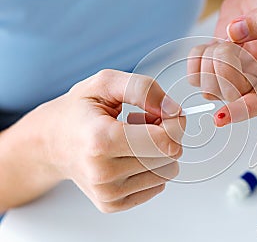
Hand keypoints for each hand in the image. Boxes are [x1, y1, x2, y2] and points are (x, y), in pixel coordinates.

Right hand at [39, 70, 184, 212]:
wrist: (51, 143)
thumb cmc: (78, 112)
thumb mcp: (105, 83)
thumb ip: (143, 89)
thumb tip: (173, 110)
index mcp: (101, 140)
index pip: (164, 141)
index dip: (173, 123)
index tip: (164, 112)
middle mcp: (103, 172)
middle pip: (169, 157)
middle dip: (165, 136)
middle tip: (143, 122)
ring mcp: (107, 193)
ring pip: (167, 172)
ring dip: (157, 152)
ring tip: (133, 139)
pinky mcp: (113, 204)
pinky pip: (157, 185)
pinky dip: (150, 167)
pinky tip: (130, 155)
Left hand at [188, 0, 256, 126]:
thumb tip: (237, 33)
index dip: (243, 111)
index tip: (222, 115)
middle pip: (231, 95)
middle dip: (224, 66)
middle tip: (233, 41)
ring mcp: (236, 79)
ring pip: (210, 90)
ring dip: (210, 61)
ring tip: (225, 40)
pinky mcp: (216, 71)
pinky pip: (195, 77)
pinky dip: (197, 59)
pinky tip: (211, 45)